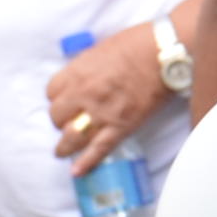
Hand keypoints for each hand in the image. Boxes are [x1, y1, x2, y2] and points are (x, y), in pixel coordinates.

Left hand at [44, 25, 173, 175]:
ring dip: (65, 146)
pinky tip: (77, 171)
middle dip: (60, 119)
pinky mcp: (121, 127)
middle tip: (68, 121)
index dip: (56, 97)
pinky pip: (99, 149)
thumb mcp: (99, 50)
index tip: (62, 100)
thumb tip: (78, 81)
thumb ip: (85, 68)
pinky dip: (87, 163)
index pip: (51, 92)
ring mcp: (102, 113)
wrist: (164, 53)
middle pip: (57, 116)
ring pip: (72, 137)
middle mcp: (84, 94)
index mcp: (77, 72)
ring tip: (62, 151)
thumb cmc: (136, 44)